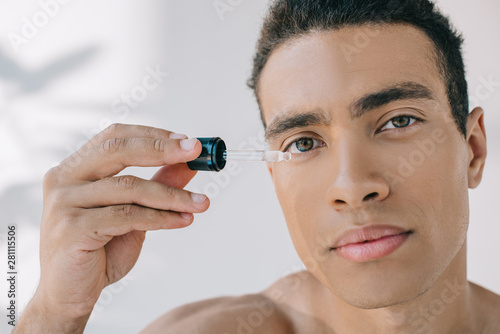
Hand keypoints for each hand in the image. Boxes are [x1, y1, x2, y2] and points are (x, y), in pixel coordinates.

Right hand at [26, 124, 208, 328]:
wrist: (70, 294)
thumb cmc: (100, 250)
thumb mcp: (135, 211)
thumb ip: (157, 185)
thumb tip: (189, 164)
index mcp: (75, 168)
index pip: (115, 136)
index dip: (153, 135)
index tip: (187, 142)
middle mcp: (64, 179)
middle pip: (117, 150)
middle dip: (161, 149)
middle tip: (194, 153)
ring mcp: (64, 203)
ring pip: (129, 187)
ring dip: (172, 195)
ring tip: (200, 203)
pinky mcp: (72, 228)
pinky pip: (127, 216)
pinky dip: (161, 218)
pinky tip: (181, 220)